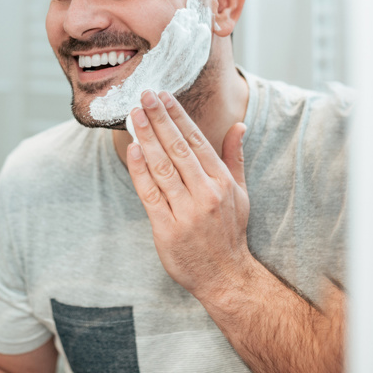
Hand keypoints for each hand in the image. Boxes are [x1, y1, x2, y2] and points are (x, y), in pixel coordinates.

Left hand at [126, 89, 250, 298]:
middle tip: (144, 95)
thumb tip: (239, 125)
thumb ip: (235, 157)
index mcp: (222, 181)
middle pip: (177, 148)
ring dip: (146, 138)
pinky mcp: (167, 228)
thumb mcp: (240, 192)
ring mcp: (186, 211)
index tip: (164, 95)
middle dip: (159, 118)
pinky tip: (132, 150)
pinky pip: (150, 193)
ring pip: (161, 167)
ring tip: (134, 114)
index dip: (178, 115)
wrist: (225, 277)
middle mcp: (205, 193)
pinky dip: (140, 170)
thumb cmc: (230, 232)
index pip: (196, 140)